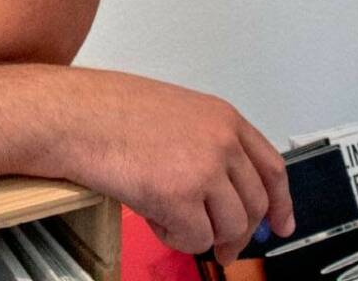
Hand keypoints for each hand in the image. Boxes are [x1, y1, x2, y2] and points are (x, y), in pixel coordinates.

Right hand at [41, 69, 294, 265]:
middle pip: (253, 206)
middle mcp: (221, 142)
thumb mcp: (175, 113)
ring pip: (229, 228)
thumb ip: (208, 145)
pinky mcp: (181, 198)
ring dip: (201, 233)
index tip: (281, 225)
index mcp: (222, 117)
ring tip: (167, 214)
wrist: (76, 115)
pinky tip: (152, 214)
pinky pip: (196, 240)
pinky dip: (175, 237)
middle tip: (220, 246)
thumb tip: (226, 192)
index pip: (271, 167)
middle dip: (238, 234)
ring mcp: (204, 170)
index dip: (281, 203)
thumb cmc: (109, 110)